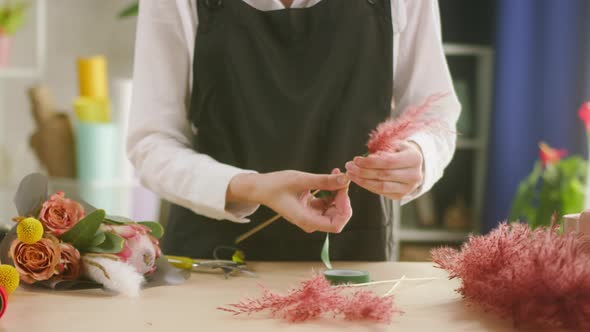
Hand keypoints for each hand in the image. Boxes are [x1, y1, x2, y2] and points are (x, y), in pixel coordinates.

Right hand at [227, 170, 351, 232]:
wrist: (262, 188)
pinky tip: (331, 178)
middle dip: (343, 198)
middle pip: (338, 217)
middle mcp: (311, 222)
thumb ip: (324, 181)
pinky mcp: (311, 210)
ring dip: (339, 193)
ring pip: (335, 209)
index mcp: (306, 220)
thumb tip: (346, 179)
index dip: (344, 209)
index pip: (336, 225)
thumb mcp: (302, 180)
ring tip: (336, 174)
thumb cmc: (276, 185)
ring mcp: (312, 217)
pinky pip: (328, 204)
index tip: (342, 190)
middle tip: (342, 179)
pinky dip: (332, 192)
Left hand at [345, 141, 423, 199]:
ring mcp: (408, 188)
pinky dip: (367, 186)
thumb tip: (366, 158)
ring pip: (381, 186)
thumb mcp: (394, 145)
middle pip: (383, 175)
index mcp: (414, 159)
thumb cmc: (399, 151)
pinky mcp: (400, 196)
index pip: (388, 162)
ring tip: (350, 174)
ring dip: (362, 181)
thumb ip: (382, 150)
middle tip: (349, 166)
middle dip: (363, 171)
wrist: (412, 165)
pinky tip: (358, 179)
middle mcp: (414, 175)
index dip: (370, 162)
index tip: (356, 159)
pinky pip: (381, 192)